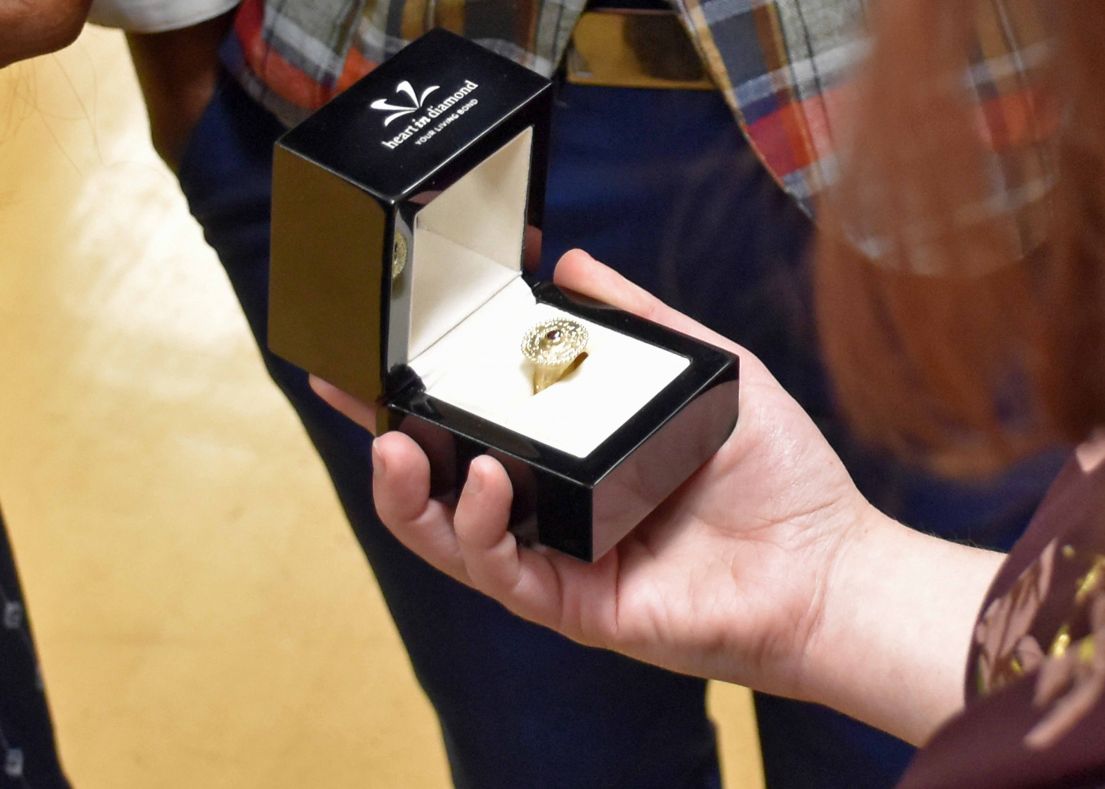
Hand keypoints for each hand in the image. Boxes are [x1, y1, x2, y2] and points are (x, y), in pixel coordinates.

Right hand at [314, 249, 869, 697]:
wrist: (825, 563)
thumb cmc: (773, 473)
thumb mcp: (704, 369)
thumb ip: (636, 319)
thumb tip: (570, 261)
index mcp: (572, 455)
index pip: (477, 419)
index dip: (421, 388)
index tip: (377, 344)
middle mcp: (551, 507)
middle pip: (440, 477)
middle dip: (382, 434)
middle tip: (346, 386)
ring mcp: (555, 557)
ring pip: (447, 532)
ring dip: (406, 488)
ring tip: (392, 437)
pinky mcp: (571, 601)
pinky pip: (499, 568)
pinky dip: (473, 524)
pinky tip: (477, 477)